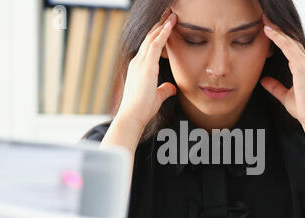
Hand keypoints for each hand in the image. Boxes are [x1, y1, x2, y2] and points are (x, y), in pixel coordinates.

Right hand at [117, 9, 177, 128]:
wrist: (132, 116)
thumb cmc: (142, 109)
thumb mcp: (156, 97)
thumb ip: (163, 90)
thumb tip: (171, 88)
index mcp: (138, 68)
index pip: (149, 46)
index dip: (157, 35)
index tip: (166, 26)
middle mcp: (137, 62)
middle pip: (150, 38)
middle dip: (160, 25)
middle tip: (169, 14)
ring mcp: (141, 63)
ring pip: (152, 37)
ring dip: (163, 25)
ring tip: (172, 14)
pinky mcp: (146, 66)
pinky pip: (156, 44)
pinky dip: (164, 33)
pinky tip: (171, 24)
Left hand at [260, 14, 304, 127]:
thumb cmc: (304, 108)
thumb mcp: (284, 95)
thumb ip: (275, 87)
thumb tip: (264, 80)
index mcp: (301, 67)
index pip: (288, 47)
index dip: (278, 36)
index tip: (266, 28)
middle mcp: (304, 61)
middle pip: (289, 39)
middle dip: (277, 28)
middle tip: (264, 17)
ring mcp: (304, 62)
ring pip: (288, 39)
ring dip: (275, 28)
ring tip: (264, 18)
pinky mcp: (301, 65)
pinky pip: (287, 47)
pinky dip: (277, 37)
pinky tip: (268, 30)